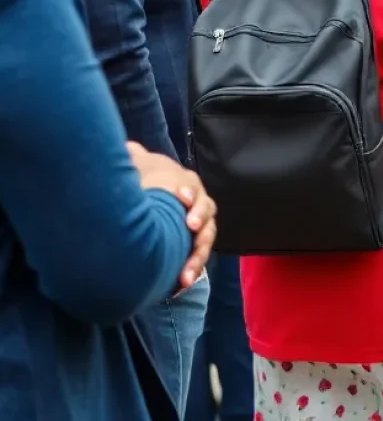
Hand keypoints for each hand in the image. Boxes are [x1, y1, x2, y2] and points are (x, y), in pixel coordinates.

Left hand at [127, 142, 217, 288]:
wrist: (145, 208)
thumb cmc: (143, 185)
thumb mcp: (137, 169)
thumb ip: (134, 158)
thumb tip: (126, 147)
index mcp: (185, 186)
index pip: (192, 187)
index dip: (189, 192)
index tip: (181, 197)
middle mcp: (195, 205)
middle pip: (206, 212)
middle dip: (199, 219)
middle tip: (190, 225)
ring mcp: (196, 228)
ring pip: (205, 239)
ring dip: (197, 255)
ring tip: (185, 274)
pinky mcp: (191, 248)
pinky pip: (196, 259)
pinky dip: (190, 270)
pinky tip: (179, 286)